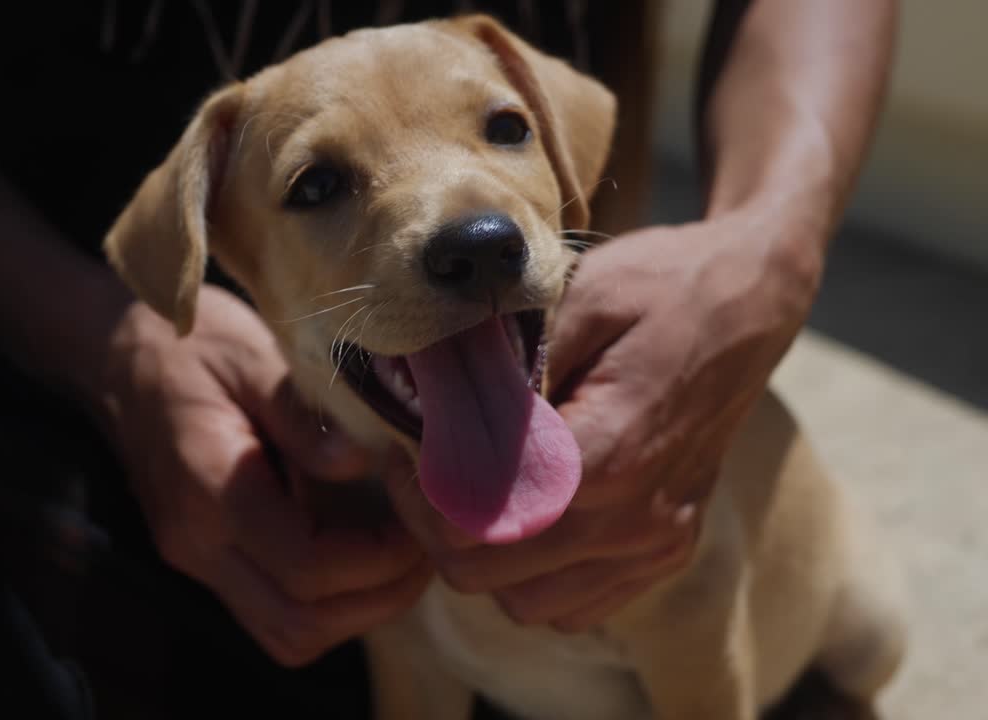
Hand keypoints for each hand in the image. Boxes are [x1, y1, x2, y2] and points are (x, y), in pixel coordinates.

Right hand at [96, 286, 430, 664]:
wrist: (113, 353)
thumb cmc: (188, 342)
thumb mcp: (250, 355)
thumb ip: (300, 413)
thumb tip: (361, 462)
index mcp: (208, 488)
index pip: (305, 567)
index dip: (379, 560)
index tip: (418, 522)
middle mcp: (196, 542)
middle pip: (298, 625)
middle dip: (378, 600)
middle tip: (424, 551)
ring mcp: (196, 558)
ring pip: (286, 635)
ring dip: (355, 612)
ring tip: (401, 558)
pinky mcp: (206, 559)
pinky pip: (273, 614)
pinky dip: (327, 603)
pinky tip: (360, 555)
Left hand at [385, 210, 819, 629]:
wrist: (752, 306)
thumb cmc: (662, 286)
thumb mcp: (578, 296)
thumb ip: (506, 367)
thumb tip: (435, 415)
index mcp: (610, 453)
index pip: (478, 523)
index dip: (423, 496)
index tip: (407, 453)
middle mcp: (637, 519)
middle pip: (487, 574)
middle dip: (437, 529)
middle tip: (425, 471)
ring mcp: (657, 544)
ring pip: (524, 603)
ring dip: (482, 558)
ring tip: (474, 491)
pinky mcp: (666, 552)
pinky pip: (573, 605)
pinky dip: (532, 577)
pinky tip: (527, 514)